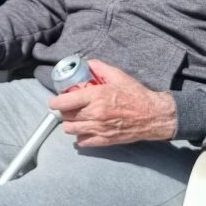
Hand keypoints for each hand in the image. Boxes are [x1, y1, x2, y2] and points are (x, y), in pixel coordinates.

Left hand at [45, 60, 175, 146]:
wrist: (152, 115)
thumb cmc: (136, 94)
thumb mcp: (118, 75)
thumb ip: (99, 67)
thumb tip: (85, 63)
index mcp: (96, 97)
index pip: (66, 102)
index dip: (55, 102)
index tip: (53, 102)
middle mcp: (95, 114)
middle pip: (66, 117)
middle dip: (63, 112)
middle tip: (67, 107)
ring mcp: (99, 129)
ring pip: (71, 130)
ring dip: (70, 124)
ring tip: (74, 119)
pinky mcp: (104, 140)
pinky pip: (83, 142)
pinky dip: (80, 137)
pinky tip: (83, 130)